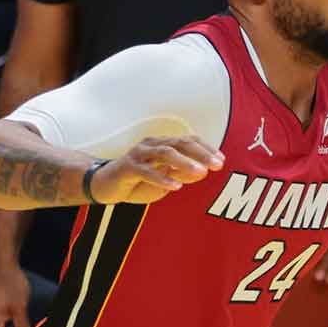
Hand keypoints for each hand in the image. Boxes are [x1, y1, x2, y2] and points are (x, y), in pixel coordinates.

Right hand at [91, 136, 223, 204]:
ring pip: (164, 153)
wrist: (105, 186)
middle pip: (179, 143)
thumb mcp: (165, 180)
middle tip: (217, 165)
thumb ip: (182, 175)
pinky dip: (162, 178)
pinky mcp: (127, 168)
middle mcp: (151, 145)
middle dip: (200, 153)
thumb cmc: (138, 181)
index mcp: (162, 144)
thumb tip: (203, 172)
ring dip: (184, 163)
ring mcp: (138, 155)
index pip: (188, 140)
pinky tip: (175, 186)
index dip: (206, 148)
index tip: (221, 160)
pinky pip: (146, 171)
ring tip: (201, 173)